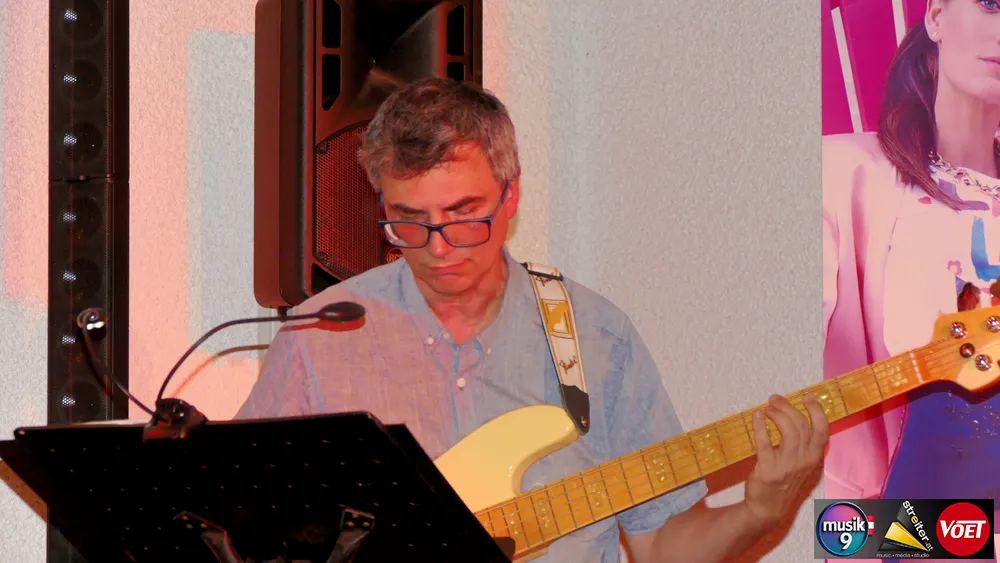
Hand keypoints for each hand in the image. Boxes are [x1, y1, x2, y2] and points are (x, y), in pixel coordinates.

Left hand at [743, 393, 828, 526]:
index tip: (807, 397)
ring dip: (777, 414)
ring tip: (767, 408)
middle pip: (802, 425)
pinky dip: (760, 427)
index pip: (823, 430)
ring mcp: (787, 466)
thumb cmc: (784, 479)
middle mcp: (804, 461)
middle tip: (775, 399)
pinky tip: (757, 417)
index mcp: (814, 457)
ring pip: (789, 431)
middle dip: (788, 407)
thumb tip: (792, 414)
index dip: (816, 411)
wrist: (768, 506)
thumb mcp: (801, 463)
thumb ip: (802, 443)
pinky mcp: (769, 470)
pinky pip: (765, 443)